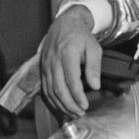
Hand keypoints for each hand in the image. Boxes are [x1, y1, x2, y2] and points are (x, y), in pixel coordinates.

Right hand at [39, 4, 102, 119]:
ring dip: (61, 105)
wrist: (64, 24)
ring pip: (50, 91)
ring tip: (73, 113)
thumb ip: (94, 67)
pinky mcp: (43, 70)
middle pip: (58, 88)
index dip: (77, 96)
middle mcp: (54, 61)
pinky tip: (62, 107)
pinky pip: (45, 89)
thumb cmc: (80, 36)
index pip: (71, 79)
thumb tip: (95, 86)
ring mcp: (46, 66)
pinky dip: (53, 101)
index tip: (85, 106)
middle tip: (80, 113)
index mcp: (67, 53)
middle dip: (69, 104)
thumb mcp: (94, 48)